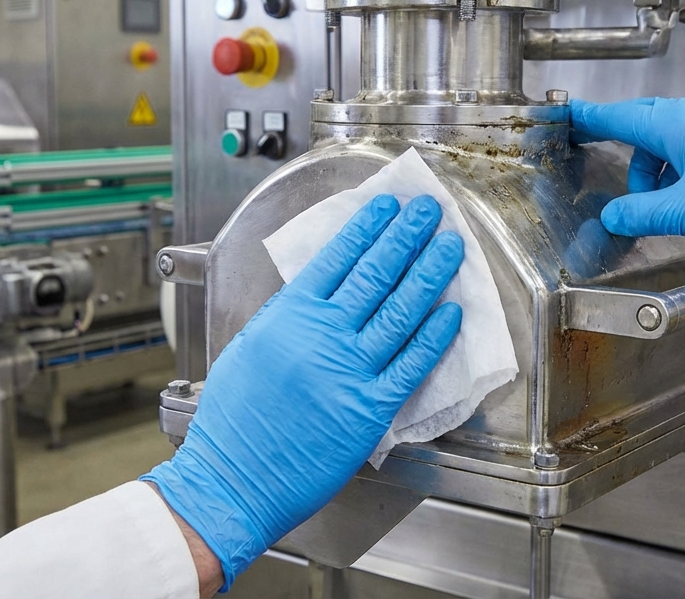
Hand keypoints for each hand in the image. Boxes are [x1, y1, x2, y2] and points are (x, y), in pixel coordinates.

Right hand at [142, 194, 464, 589]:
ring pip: (399, 311)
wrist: (233, 478)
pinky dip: (433, 336)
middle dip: (406, 236)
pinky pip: (410, 365)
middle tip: (430, 210)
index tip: (387, 206)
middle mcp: (321, 336)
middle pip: (375, 274)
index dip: (367, 228)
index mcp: (288, 316)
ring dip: (429, 273)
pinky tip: (451, 313)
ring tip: (449, 246)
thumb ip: (287, 316)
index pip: (336, 258)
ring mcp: (348, 371)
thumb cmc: (233, 420)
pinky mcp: (369, 408)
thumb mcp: (250, 347)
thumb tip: (320, 289)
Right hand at [571, 95, 684, 247]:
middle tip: (616, 183)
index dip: (590, 119)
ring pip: (672, 143)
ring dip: (660, 174)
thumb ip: (643, 214)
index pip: (619, 118)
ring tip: (669, 211)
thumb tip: (614, 217)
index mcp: (678, 124)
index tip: (568, 115)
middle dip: (628, 161)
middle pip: (645, 131)